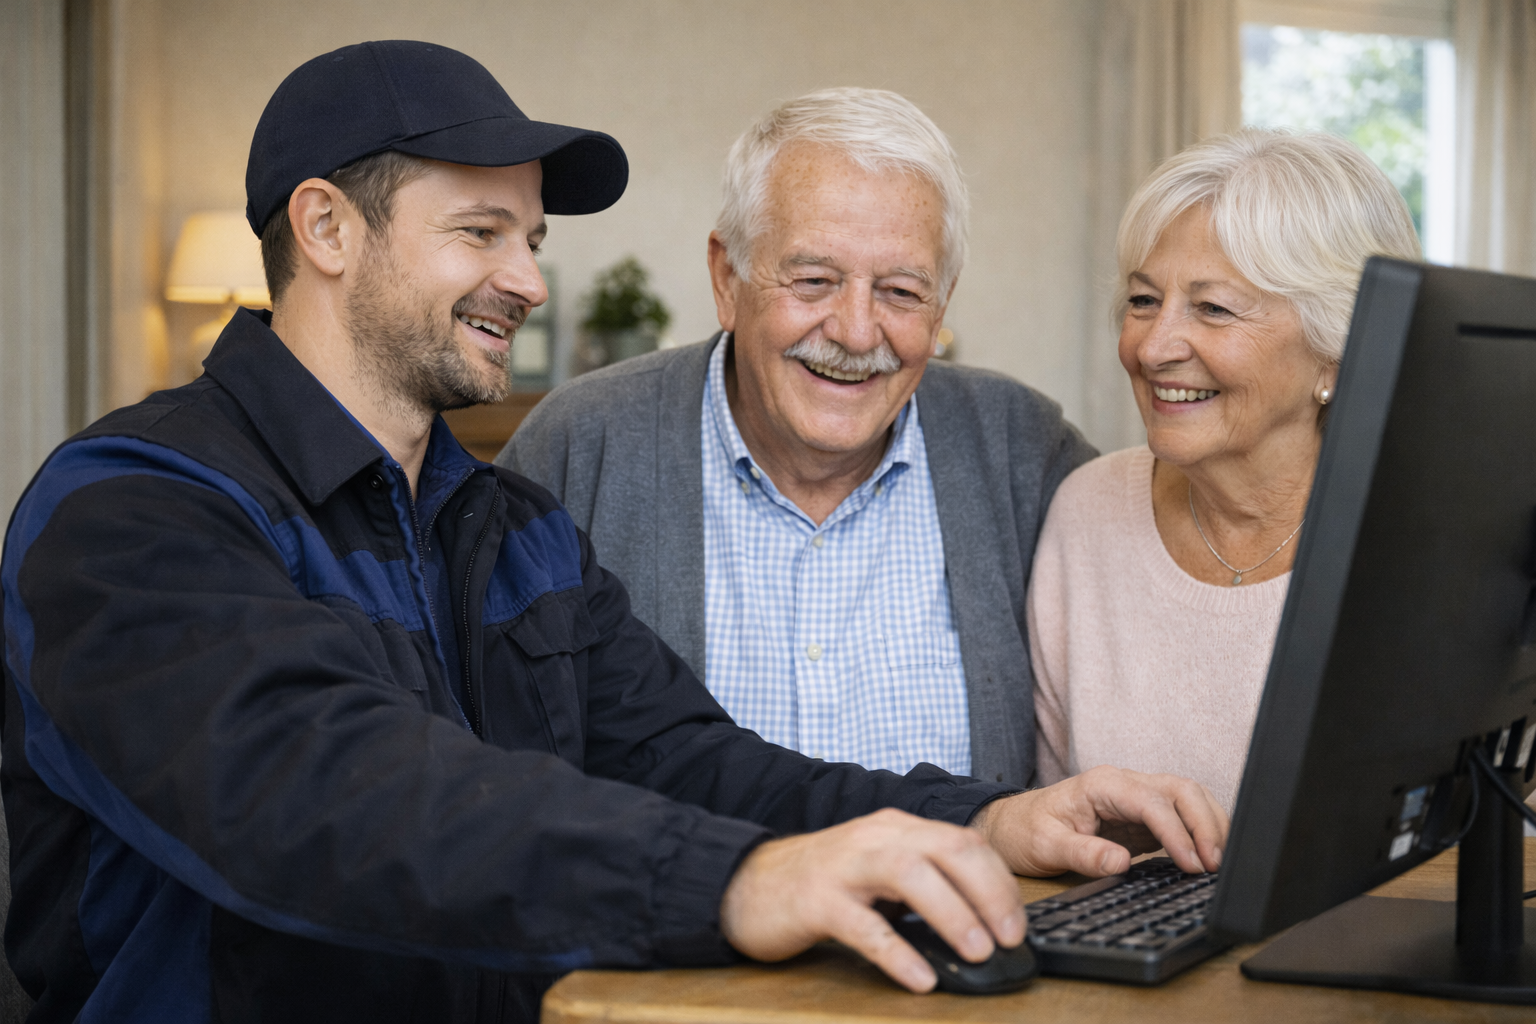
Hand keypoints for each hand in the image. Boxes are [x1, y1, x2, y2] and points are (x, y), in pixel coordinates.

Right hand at [718, 808, 1023, 992]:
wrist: (745, 884)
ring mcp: (844, 867)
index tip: (1017, 922)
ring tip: (977, 952)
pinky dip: (898, 954)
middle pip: (947, 849)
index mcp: (895, 829)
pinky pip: (865, 927)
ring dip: (952, 913)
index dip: (999, 881)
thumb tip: (982, 919)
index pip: (964, 841)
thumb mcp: (877, 869)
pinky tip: (920, 978)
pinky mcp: (816, 902)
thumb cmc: (819, 882)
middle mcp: (874, 838)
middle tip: (1008, 938)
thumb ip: (922, 881)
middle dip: (989, 892)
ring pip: (910, 876)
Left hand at [972, 765, 1226, 876]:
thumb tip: (1120, 862)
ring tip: (1219, 862)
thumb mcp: (1046, 846)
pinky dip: (1200, 831)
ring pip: (1188, 798)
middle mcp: (1124, 784)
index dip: (1177, 832)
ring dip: (1210, 824)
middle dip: (1205, 823)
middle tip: (1216, 864)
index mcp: (1102, 784)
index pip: (1152, 801)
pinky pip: (1181, 816)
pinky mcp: (1142, 817)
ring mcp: (1136, 798)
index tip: (1191, 863)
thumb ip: (1083, 854)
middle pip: (1181, 790)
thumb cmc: (1026, 831)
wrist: (1013, 826)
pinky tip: (1208, 856)